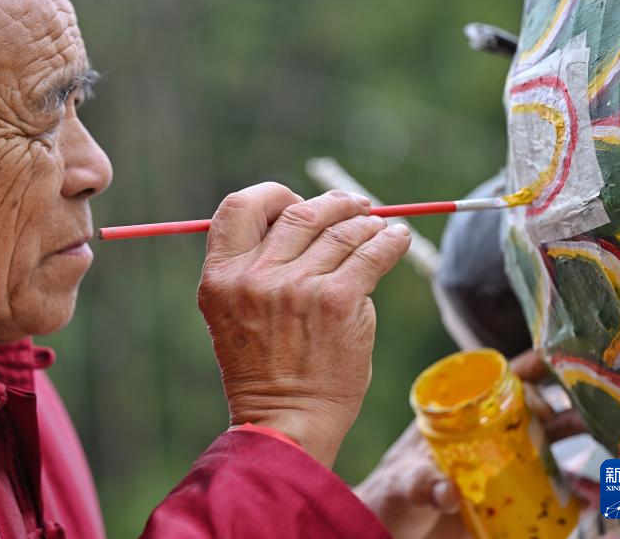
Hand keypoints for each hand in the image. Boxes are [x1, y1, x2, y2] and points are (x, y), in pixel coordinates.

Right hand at [197, 182, 410, 467]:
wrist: (286, 423)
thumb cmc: (264, 371)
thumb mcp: (234, 314)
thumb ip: (254, 269)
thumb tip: (303, 220)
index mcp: (221, 277)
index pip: (239, 206)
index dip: (272, 196)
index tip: (295, 202)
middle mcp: (255, 276)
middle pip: (298, 211)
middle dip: (332, 203)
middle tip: (353, 205)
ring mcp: (297, 287)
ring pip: (341, 229)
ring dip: (366, 221)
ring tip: (380, 225)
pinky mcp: (338, 301)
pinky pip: (371, 253)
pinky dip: (390, 240)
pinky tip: (397, 239)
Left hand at [355, 349, 587, 538]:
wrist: (389, 531)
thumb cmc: (391, 496)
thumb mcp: (403, 485)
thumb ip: (422, 485)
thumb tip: (446, 491)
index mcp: (454, 416)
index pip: (493, 381)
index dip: (525, 368)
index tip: (555, 357)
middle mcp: (481, 434)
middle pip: (529, 409)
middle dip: (560, 402)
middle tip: (589, 404)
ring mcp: (497, 463)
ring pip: (544, 442)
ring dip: (572, 436)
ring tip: (601, 433)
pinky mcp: (508, 495)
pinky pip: (547, 486)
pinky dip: (572, 487)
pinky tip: (591, 490)